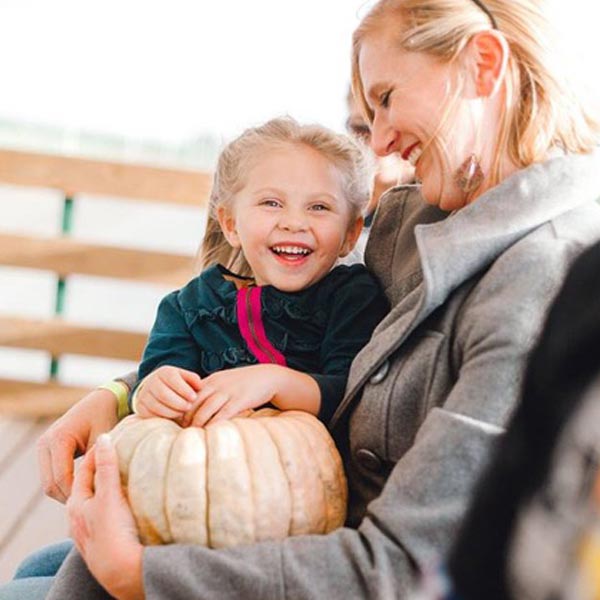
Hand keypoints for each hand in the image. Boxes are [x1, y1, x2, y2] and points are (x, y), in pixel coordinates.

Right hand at [37, 388, 118, 502]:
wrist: (104, 400)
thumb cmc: (108, 416)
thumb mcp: (105, 439)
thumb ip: (98, 461)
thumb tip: (100, 487)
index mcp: (58, 439)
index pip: (62, 478)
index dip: (77, 494)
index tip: (95, 502)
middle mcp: (45, 443)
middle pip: (51, 485)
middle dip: (69, 497)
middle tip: (92, 506)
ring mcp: (43, 447)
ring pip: (49, 483)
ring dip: (66, 493)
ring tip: (89, 500)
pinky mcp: (47, 451)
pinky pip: (52, 476)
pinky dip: (65, 485)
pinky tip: (85, 490)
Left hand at [68, 434, 143, 599]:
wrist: (123, 572)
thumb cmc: (113, 533)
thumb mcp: (109, 495)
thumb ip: (106, 467)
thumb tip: (104, 438)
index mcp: (76, 504)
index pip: (86, 469)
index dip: (98, 451)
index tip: (113, 437)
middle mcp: (79, 518)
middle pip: (90, 485)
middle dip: (103, 469)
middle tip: (120, 453)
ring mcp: (92, 531)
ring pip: (99, 502)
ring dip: (110, 487)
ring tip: (127, 475)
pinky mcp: (106, 541)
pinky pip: (108, 515)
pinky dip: (116, 503)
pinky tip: (128, 503)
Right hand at [135, 366, 200, 418]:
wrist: (154, 389)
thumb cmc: (175, 384)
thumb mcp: (184, 377)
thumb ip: (193, 379)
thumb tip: (200, 386)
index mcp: (164, 372)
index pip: (172, 379)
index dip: (184, 390)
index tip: (194, 398)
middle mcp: (151, 382)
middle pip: (164, 394)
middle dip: (179, 403)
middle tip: (188, 407)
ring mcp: (144, 395)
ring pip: (157, 406)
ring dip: (173, 412)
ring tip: (182, 412)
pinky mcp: (140, 407)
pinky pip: (151, 415)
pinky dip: (164, 417)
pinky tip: (173, 417)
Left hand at [181, 365, 278, 427]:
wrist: (268, 377)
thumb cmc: (245, 383)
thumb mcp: (225, 381)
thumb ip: (212, 390)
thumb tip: (198, 405)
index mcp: (212, 380)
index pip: (189, 394)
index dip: (182, 408)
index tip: (178, 421)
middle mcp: (217, 384)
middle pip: (194, 402)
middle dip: (187, 418)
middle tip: (182, 431)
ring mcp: (228, 392)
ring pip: (206, 409)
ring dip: (198, 423)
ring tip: (192, 435)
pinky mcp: (240, 400)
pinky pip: (223, 414)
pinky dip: (214, 424)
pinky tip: (210, 433)